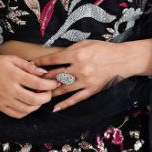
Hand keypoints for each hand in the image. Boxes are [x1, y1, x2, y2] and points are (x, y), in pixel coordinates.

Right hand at [0, 53, 60, 117]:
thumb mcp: (12, 59)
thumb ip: (29, 66)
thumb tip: (43, 72)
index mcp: (14, 76)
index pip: (38, 84)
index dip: (50, 84)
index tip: (55, 83)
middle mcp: (11, 90)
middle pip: (35, 99)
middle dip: (46, 97)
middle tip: (49, 92)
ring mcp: (5, 100)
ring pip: (28, 109)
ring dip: (38, 105)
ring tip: (39, 98)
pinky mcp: (1, 107)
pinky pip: (17, 114)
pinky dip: (27, 111)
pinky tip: (29, 105)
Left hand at [33, 38, 151, 109]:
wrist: (122, 59)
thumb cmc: (103, 49)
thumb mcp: (85, 44)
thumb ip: (70, 50)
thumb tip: (54, 56)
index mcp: (77, 54)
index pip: (53, 59)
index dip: (39, 63)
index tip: (29, 65)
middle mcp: (79, 68)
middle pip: (55, 75)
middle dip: (41, 78)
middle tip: (29, 82)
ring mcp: (85, 81)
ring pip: (63, 88)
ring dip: (49, 91)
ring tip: (38, 95)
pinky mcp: (91, 90)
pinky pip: (75, 99)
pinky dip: (65, 104)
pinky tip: (55, 108)